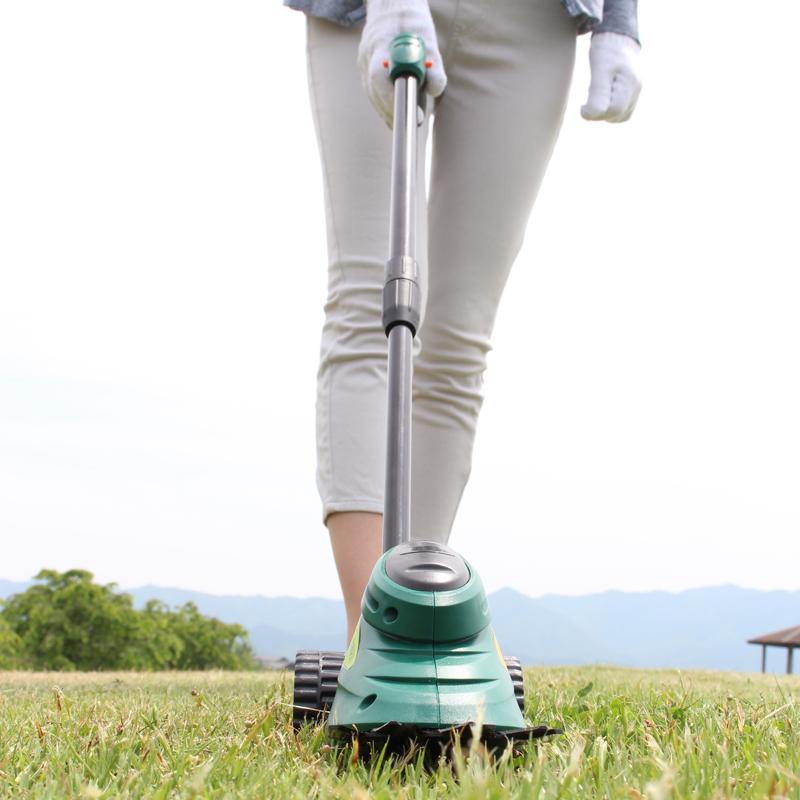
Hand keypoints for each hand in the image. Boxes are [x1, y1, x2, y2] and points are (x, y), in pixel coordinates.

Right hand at [357, 0, 446, 127]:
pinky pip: (371, 90)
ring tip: (401, 124)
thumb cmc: (412, 20)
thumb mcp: (428, 39)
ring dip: (385, 111)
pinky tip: (392, 116)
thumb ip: (433, 65)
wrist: (392, 2)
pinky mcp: (365, 66)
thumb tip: (434, 90)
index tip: (403, 112)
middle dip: (390, 110)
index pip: (378, 77)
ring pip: (371, 94)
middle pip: (374, 91)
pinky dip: (382, 104)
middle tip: (407, 124)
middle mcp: (367, 54)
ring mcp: (363, 61)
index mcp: (380, 44)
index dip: (389, 97)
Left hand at [581, 32, 641, 122]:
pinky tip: (604, 98)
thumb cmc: (605, 51)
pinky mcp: (634, 95)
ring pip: (619, 117)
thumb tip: (589, 116)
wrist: (617, 38)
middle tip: (590, 96)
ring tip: (598, 94)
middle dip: (599, 112)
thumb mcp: (598, 69)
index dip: (595, 113)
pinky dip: (610, 111)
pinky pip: (622, 113)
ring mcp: (637, 92)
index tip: (582, 105)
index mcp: (630, 82)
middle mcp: (637, 89)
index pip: (612, 111)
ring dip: (604, 112)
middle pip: (616, 116)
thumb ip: (597, 94)